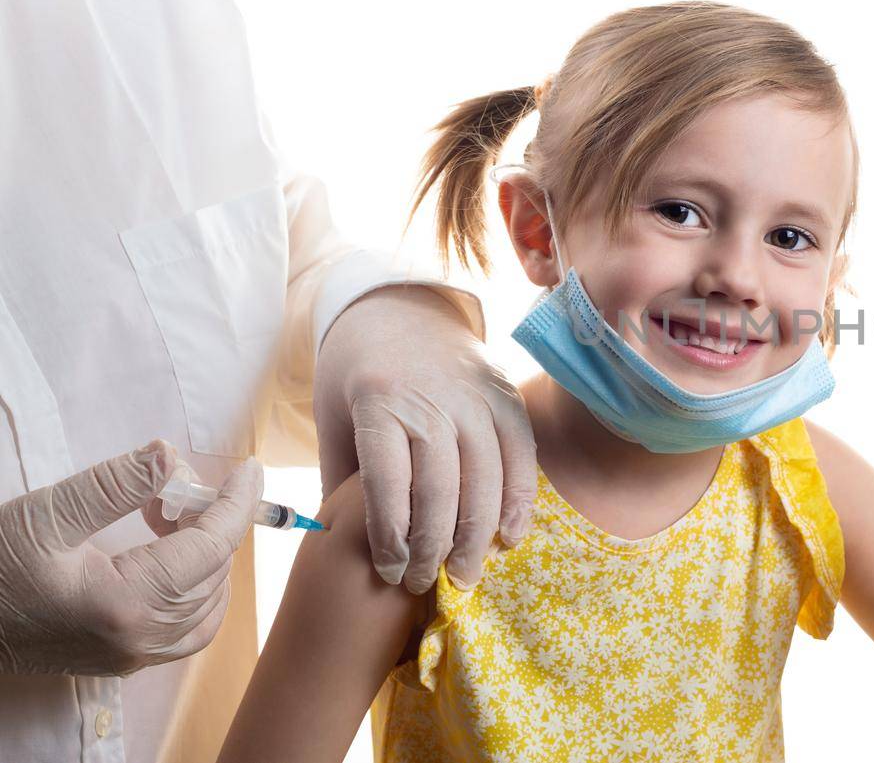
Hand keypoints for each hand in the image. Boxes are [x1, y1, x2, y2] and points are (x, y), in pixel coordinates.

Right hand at [0, 440, 260, 675]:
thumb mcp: (48, 514)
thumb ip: (116, 485)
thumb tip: (173, 457)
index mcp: (127, 604)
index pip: (211, 547)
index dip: (236, 503)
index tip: (250, 470)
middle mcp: (139, 640)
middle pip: (213, 573)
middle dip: (211, 522)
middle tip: (176, 488)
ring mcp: (133, 657)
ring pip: (208, 603)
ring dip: (205, 556)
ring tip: (165, 518)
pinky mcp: (123, 660)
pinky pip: (188, 630)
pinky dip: (197, 591)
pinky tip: (170, 557)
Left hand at [314, 285, 537, 592]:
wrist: (398, 306)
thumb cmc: (356, 373)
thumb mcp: (334, 418)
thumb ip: (342, 479)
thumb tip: (341, 549)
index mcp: (379, 403)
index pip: (390, 486)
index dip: (391, 539)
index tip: (389, 573)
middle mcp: (432, 399)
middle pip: (441, 491)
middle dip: (433, 549)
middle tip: (423, 584)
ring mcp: (476, 397)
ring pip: (485, 481)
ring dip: (477, 538)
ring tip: (464, 576)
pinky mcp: (507, 397)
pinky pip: (521, 458)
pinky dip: (518, 503)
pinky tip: (508, 538)